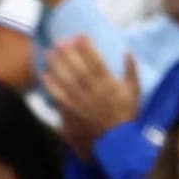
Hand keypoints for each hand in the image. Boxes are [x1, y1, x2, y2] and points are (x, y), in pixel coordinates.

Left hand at [42, 37, 140, 155]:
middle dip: (68, 53)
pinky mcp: (74, 112)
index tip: (79, 35)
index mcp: (109, 85)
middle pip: (78, 68)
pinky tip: (44, 75)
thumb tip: (128, 52)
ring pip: (67, 81)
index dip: (87, 47)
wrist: (119, 142)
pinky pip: (60, 97)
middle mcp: (94, 92)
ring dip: (57, 66)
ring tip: (48, 53)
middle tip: (59, 41)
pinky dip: (51, 86)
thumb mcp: (135, 92)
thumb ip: (131, 71)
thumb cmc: (127, 116)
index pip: (96, 61)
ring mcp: (82, 102)